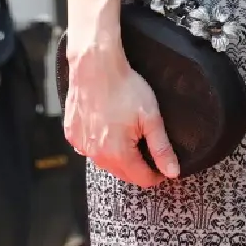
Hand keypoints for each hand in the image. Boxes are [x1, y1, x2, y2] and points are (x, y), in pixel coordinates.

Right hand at [65, 38, 181, 188]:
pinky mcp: (72, 134)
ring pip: (105, 162)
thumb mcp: (151, 117)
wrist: (95, 66)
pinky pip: (89, 148)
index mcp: (118, 154)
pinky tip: (108, 129)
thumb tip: (173, 172)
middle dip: (138, 167)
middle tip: (149, 150)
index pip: (142, 179)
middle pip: (123, 173)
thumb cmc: (125, 88)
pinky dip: (100, 145)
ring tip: (129, 137)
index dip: (157, 175)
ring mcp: (81, 145)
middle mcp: (97, 155)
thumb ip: (162, 148)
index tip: (164, 166)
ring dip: (118, 157)